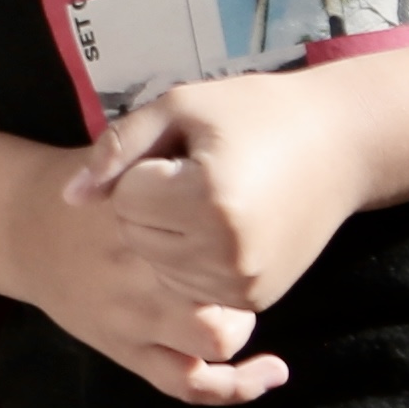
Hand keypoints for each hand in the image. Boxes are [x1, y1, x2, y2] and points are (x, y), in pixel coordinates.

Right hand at [7, 153, 286, 406]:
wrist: (21, 228)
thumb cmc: (84, 191)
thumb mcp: (115, 153)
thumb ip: (156, 151)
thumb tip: (218, 160)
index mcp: (136, 216)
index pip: (210, 221)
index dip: (240, 219)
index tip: (247, 210)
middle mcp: (137, 271)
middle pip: (221, 283)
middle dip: (243, 272)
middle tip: (236, 260)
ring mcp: (132, 319)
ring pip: (212, 338)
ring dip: (240, 321)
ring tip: (237, 306)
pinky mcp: (127, 351)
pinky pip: (189, 384)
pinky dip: (236, 386)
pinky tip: (272, 371)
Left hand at [48, 68, 378, 401]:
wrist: (338, 146)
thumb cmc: (254, 114)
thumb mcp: (180, 109)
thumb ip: (118, 149)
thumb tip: (70, 198)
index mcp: (206, 197)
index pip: (126, 197)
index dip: (146, 167)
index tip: (186, 151)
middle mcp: (226, 250)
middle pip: (138, 236)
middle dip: (151, 204)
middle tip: (198, 173)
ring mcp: (243, 282)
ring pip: (158, 266)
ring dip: (168, 234)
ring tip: (209, 198)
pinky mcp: (255, 298)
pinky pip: (190, 286)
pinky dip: (191, 259)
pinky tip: (221, 226)